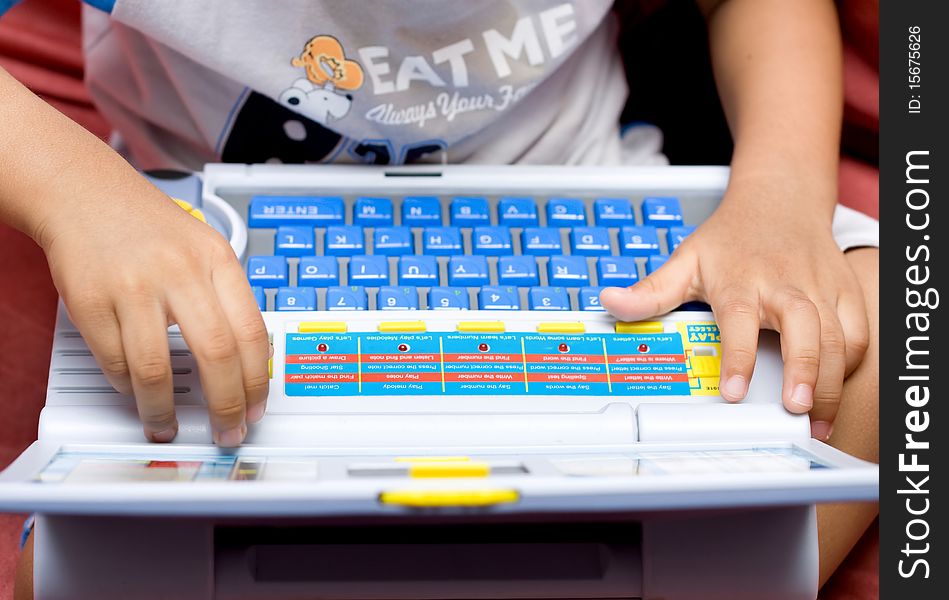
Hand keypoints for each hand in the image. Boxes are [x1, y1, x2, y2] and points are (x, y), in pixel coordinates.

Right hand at [37, 173, 269, 445]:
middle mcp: (180, 272)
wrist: (86, 194)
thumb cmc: (150, 228)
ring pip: (157, 369)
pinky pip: (115, 361)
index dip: (258, 381)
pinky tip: (134, 390)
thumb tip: (251, 364)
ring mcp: (133, 286)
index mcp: (217, 260)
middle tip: (226, 430)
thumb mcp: (205, 250)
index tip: (257, 408)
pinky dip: (126, 386)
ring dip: (164, 411)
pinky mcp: (90, 301)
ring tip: (167, 425)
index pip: (252, 332)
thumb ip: (227, 299)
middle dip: (226, 405)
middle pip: (217, 354)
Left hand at [600, 181, 869, 437]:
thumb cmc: (732, 236)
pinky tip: (834, 388)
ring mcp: (819, 288)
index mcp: (742, 280)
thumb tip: (609, 303)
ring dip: (832, 379)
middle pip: (805, 328)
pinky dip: (852, 362)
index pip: (739, 320)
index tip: (734, 393)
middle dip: (806, 370)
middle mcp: (785, 285)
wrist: (780, 198)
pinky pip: (858, 331)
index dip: (738, 358)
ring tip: (817, 419)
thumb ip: (651, 291)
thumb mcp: (686, 259)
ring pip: (839, 336)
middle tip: (797, 408)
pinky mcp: (844, 292)